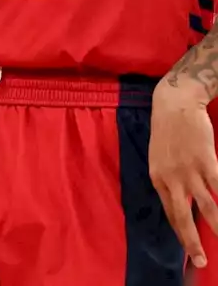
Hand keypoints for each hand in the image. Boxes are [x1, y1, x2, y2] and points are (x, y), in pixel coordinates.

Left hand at [150, 76, 217, 268]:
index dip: (180, 232)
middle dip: (192, 242)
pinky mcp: (207, 162)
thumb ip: (168, 180)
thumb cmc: (167, 131)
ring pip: (208, 207)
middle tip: (199, 261)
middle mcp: (171, 179)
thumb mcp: (158, 158)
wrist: (174, 105)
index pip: (170, 213)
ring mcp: (189, 172)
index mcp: (158, 179)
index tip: (187, 248)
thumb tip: (178, 199)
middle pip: (183, 217)